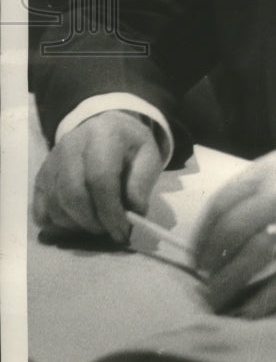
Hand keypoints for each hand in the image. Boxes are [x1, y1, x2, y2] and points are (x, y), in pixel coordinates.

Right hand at [33, 111, 163, 243]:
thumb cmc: (130, 148)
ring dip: (77, 226)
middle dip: (93, 222)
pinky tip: (78, 223)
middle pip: (73, 194)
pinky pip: (41, 211)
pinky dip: (58, 226)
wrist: (107, 129)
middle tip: (109, 231)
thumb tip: (133, 212)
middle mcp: (71, 144)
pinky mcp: (41, 176)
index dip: (110, 211)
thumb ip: (142, 183)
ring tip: (97, 225)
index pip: (100, 178)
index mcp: (104, 135)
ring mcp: (52, 160)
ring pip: (55, 205)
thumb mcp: (149, 157)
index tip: (121, 231)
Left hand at [192, 150, 275, 316]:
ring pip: (253, 257)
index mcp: (273, 168)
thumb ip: (259, 184)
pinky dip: (262, 301)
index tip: (197, 249)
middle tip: (204, 274)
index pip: (223, 200)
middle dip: (210, 258)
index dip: (204, 230)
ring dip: (228, 282)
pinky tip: (247, 312)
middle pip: (232, 229)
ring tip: (216, 295)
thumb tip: (222, 218)